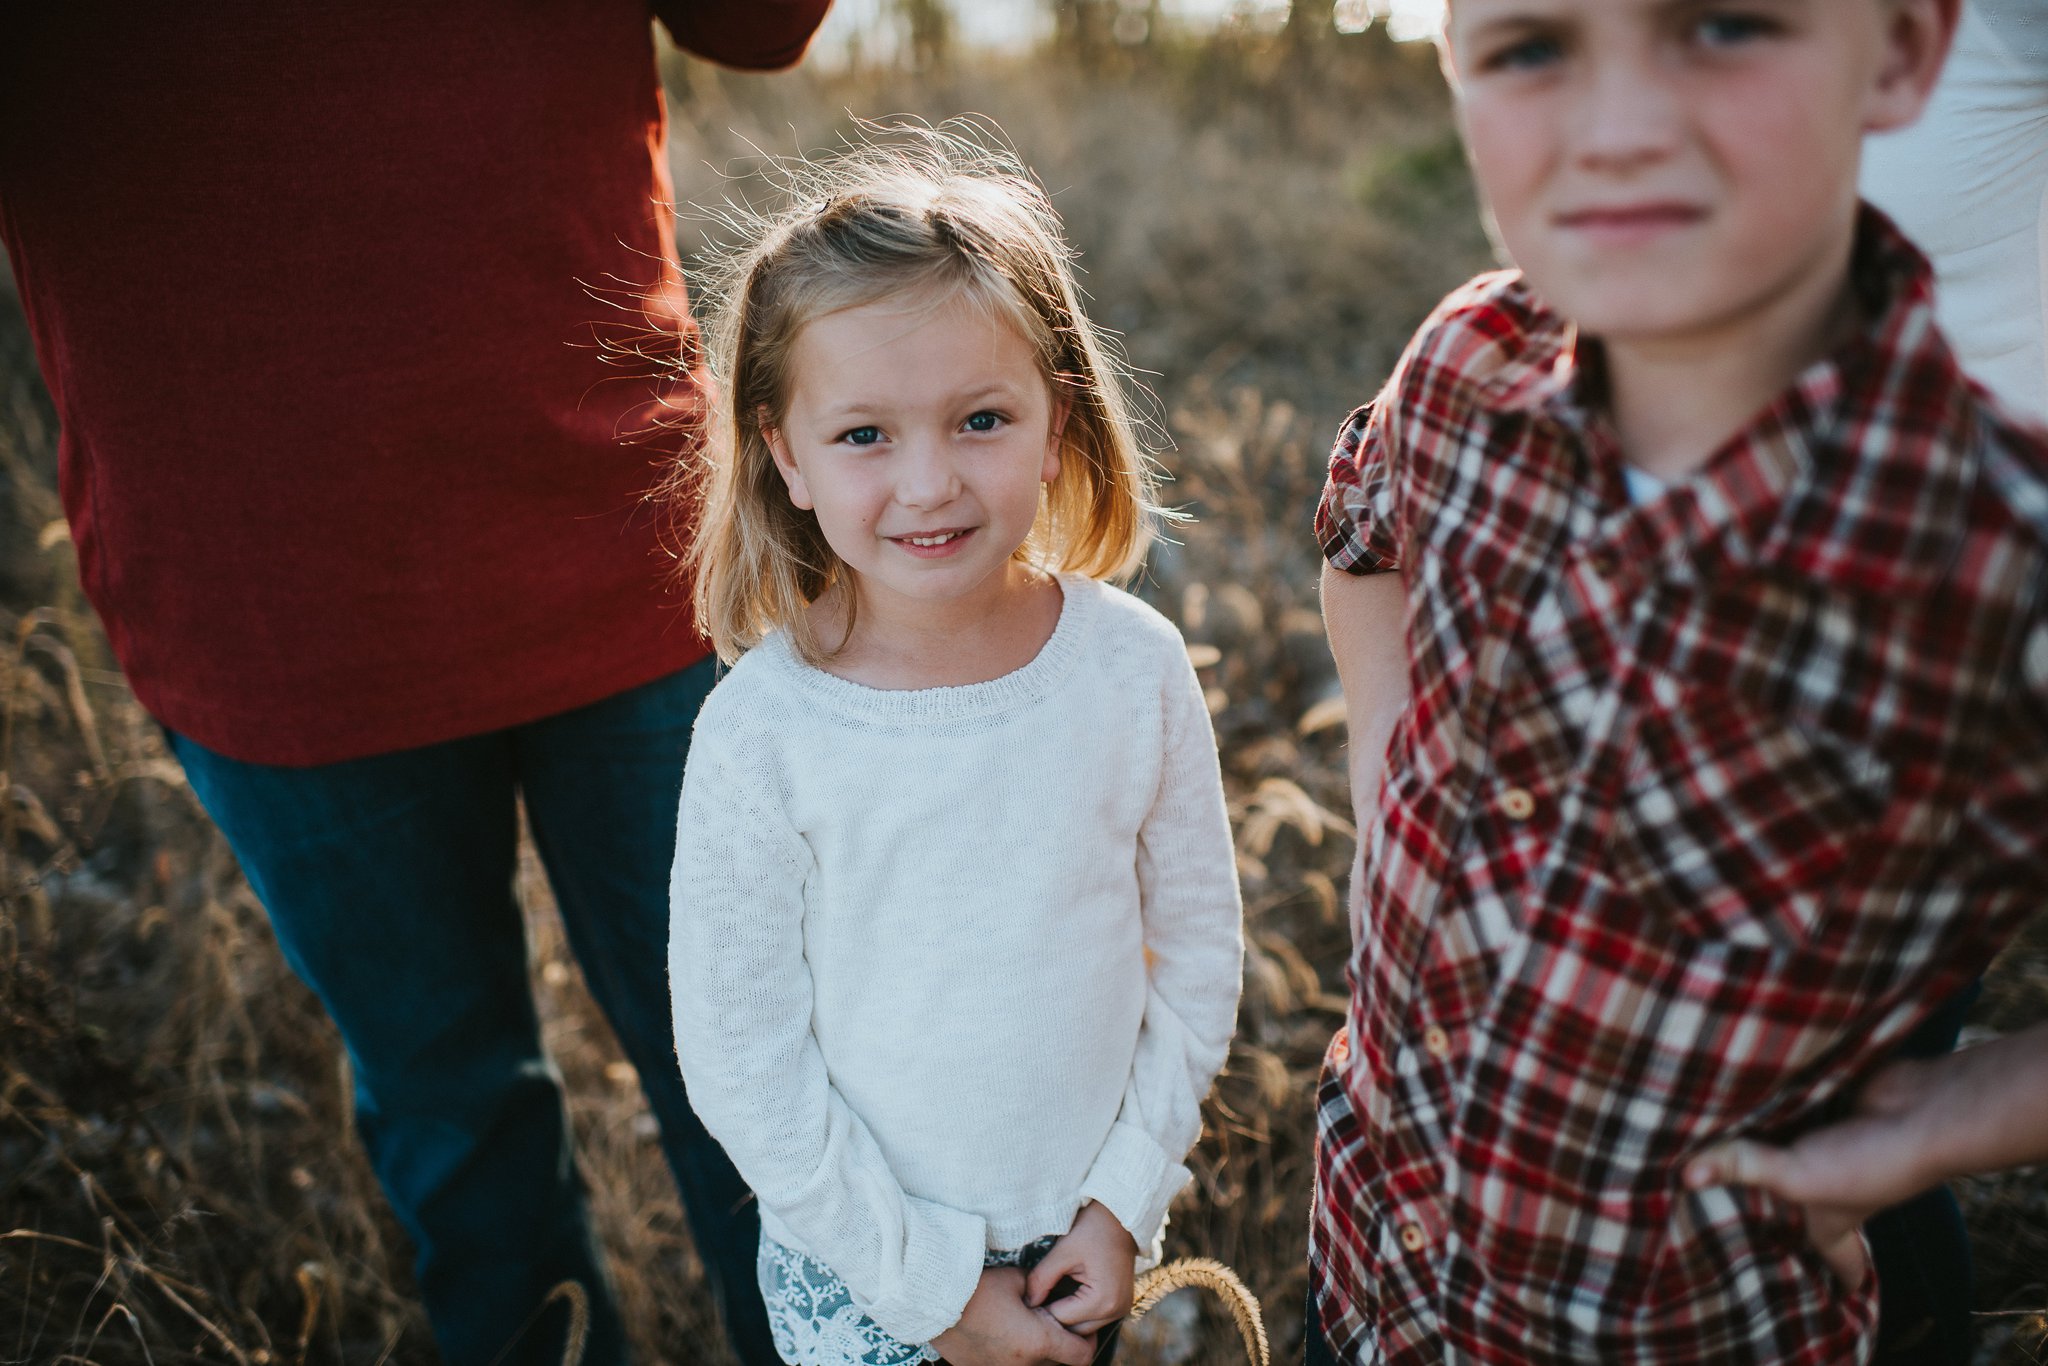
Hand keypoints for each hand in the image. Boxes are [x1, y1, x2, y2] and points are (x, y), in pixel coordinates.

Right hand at [930, 1265, 1097, 1365]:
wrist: (933, 1301)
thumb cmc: (976, 1287)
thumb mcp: (1016, 1280)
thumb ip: (1040, 1289)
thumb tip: (1045, 1293)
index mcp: (1038, 1342)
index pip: (1082, 1355)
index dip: (1088, 1340)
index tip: (1081, 1327)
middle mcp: (1023, 1365)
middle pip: (1059, 1363)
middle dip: (1061, 1344)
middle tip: (1052, 1322)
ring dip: (1036, 1351)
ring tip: (1025, 1327)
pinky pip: (1006, 1365)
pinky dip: (1011, 1353)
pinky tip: (1001, 1333)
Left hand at [1024, 1201, 1137, 1335]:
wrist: (1120, 1216)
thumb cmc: (1092, 1229)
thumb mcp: (1062, 1252)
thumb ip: (1042, 1279)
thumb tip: (1028, 1302)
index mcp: (1102, 1301)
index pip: (1061, 1320)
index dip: (1041, 1310)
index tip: (1026, 1298)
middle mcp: (1115, 1311)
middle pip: (1074, 1330)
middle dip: (1054, 1316)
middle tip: (1036, 1297)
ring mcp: (1121, 1310)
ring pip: (1084, 1327)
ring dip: (1067, 1316)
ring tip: (1049, 1296)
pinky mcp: (1121, 1304)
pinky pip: (1094, 1318)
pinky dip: (1080, 1311)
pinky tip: (1066, 1295)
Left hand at [1684, 1058, 1941, 1287]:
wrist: (1922, 1103)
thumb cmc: (1872, 1160)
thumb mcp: (1802, 1177)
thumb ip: (1744, 1169)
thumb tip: (1684, 1174)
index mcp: (1828, 1222)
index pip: (1829, 1263)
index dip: (1828, 1282)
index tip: (1823, 1299)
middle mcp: (1824, 1186)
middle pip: (1786, 1204)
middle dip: (1757, 1206)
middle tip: (1710, 1210)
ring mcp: (1821, 1146)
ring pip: (1774, 1150)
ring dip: (1745, 1143)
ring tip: (1690, 1148)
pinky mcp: (1819, 1106)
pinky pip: (1779, 1108)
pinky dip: (1758, 1105)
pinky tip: (1720, 1099)